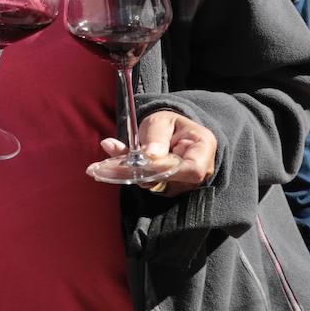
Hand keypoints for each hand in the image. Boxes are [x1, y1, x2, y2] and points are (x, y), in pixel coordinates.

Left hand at [99, 110, 216, 197]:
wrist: (170, 133)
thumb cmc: (168, 124)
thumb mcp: (160, 121)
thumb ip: (155, 136)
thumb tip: (150, 155)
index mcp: (203, 146)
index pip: (192, 168)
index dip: (166, 169)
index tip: (142, 162)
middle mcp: (200, 170)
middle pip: (172, 181)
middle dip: (139, 173)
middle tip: (107, 168)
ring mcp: (186, 183)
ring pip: (158, 186)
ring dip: (131, 176)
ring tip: (106, 167)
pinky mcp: (170, 189)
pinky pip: (150, 187)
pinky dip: (131, 178)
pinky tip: (113, 169)